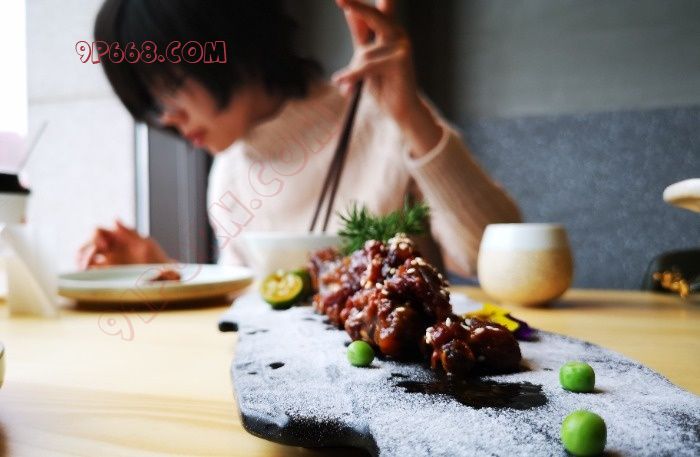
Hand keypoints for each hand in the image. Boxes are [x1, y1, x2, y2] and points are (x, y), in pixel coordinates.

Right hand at [77, 220, 171, 268]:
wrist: (163, 277)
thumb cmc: (156, 258)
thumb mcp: (146, 244)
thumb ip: (129, 233)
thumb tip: (115, 220)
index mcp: (116, 237)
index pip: (97, 231)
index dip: (95, 237)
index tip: (104, 247)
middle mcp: (108, 248)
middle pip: (86, 245)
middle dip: (85, 251)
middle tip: (92, 261)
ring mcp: (105, 261)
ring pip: (84, 258)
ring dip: (82, 262)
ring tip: (87, 270)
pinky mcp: (105, 275)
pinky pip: (89, 272)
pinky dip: (86, 273)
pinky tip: (92, 276)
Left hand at [332, 0, 442, 155]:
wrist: (401, 109)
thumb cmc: (383, 84)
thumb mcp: (366, 58)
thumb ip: (360, 37)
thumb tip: (349, 12)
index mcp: (389, 30)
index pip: (371, 12)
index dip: (358, 4)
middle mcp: (397, 34)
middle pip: (374, 16)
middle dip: (356, 7)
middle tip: (340, 0)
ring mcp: (401, 46)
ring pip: (365, 54)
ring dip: (354, 72)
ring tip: (347, 83)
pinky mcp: (400, 61)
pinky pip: (369, 66)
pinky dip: (355, 77)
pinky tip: (346, 86)